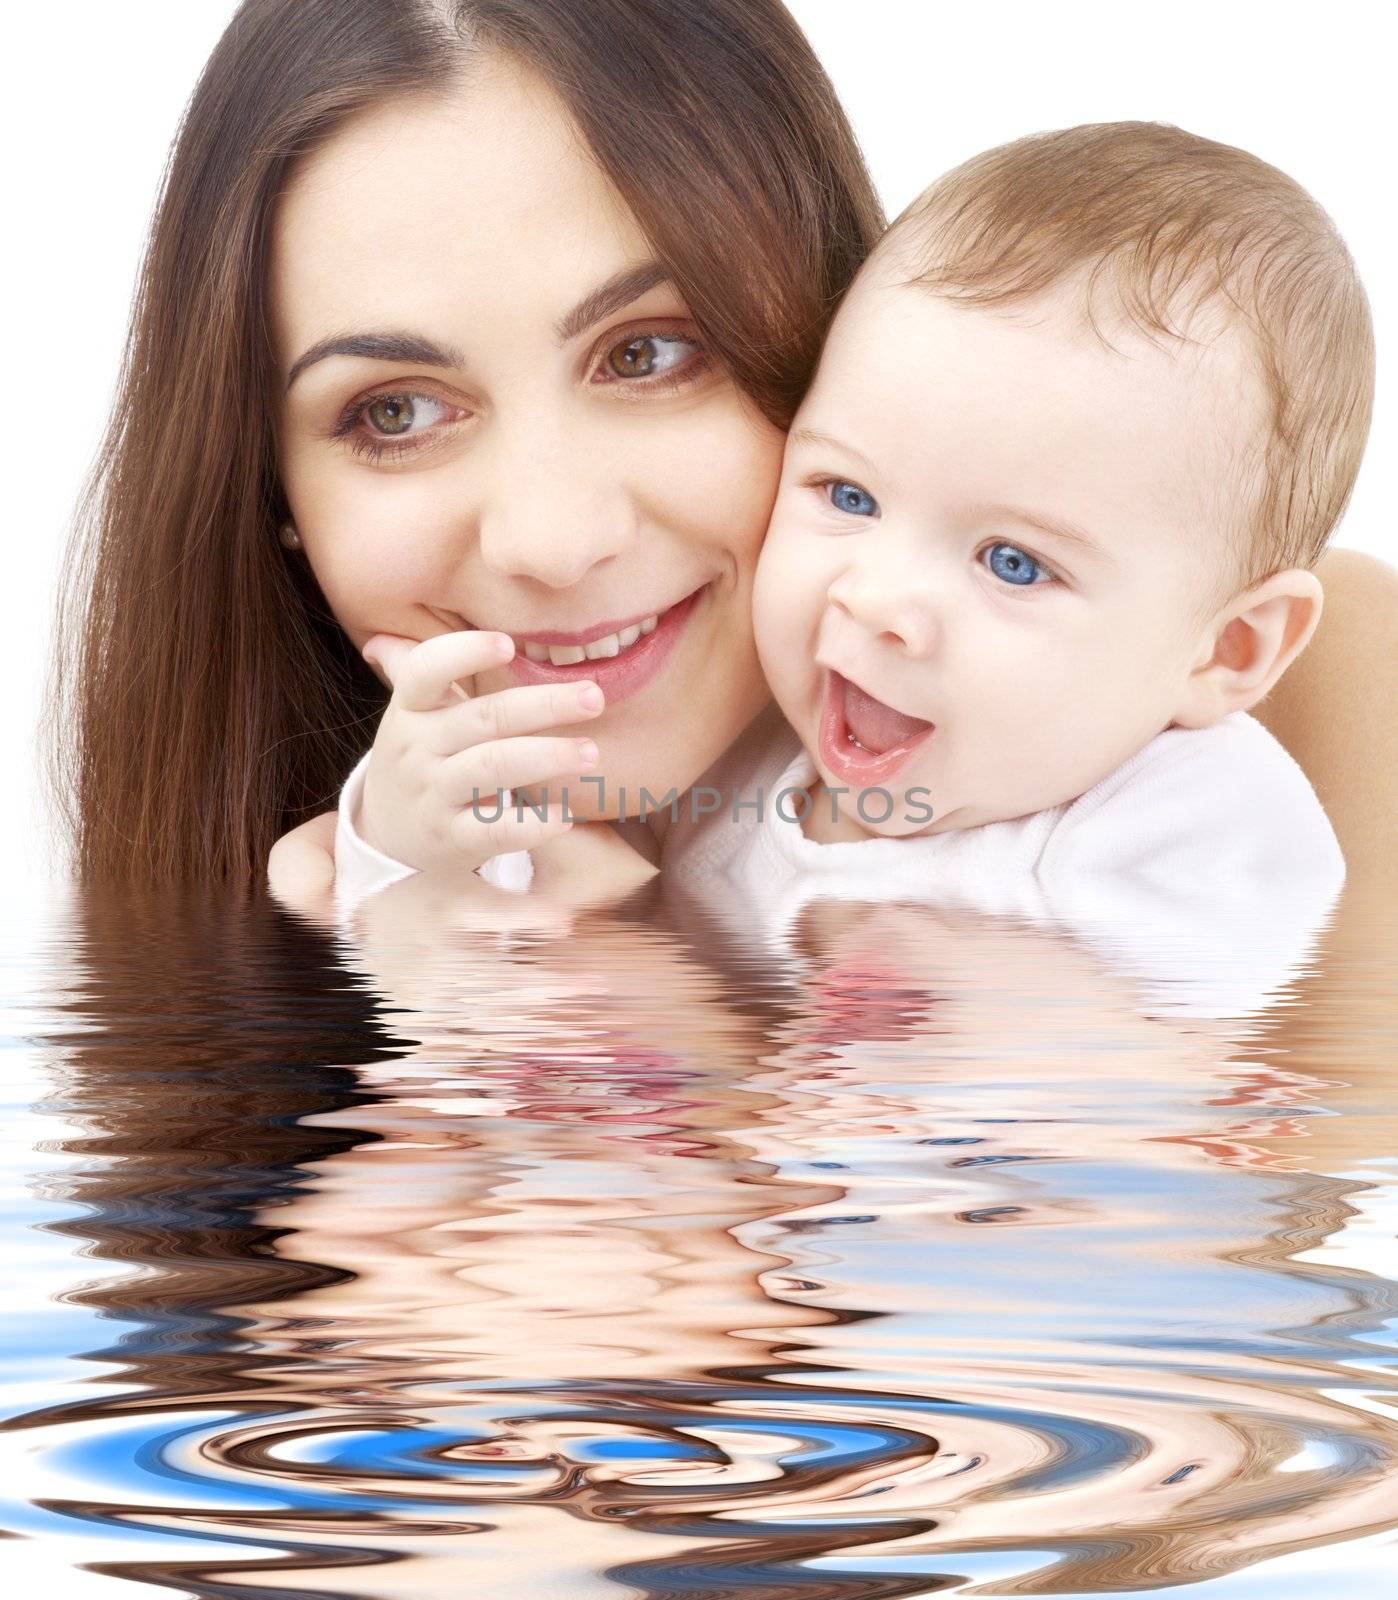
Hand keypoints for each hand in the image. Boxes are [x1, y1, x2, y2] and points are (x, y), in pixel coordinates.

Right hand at [356, 629, 604, 872]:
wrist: (386, 836)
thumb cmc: (418, 758)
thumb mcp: (408, 714)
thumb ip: (410, 669)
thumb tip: (383, 636)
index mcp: (412, 709)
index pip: (426, 670)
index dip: (465, 653)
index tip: (509, 644)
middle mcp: (420, 748)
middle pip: (485, 718)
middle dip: (544, 705)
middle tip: (595, 697)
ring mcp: (435, 795)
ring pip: (494, 768)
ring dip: (548, 757)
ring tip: (591, 753)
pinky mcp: (452, 839)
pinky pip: (495, 830)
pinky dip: (533, 824)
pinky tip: (566, 815)